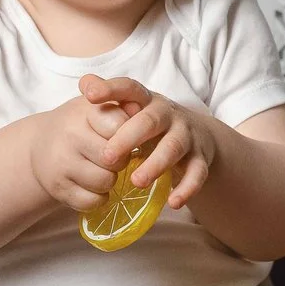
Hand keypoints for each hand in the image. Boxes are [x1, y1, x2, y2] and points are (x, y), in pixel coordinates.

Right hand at [25, 97, 123, 212]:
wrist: (41, 143)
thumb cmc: (80, 123)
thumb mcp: (98, 106)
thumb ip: (121, 105)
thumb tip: (137, 108)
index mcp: (84, 112)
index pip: (120, 126)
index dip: (126, 135)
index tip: (121, 135)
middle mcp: (70, 136)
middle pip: (116, 159)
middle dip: (120, 160)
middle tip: (113, 156)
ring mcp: (61, 164)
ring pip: (105, 181)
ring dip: (110, 180)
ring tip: (102, 170)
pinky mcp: (58, 188)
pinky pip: (92, 201)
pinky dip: (97, 197)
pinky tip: (92, 185)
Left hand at [78, 74, 221, 206]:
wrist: (197, 136)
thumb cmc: (151, 124)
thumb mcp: (133, 109)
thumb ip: (109, 99)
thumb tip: (84, 82)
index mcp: (147, 101)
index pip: (129, 88)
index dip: (110, 90)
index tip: (88, 95)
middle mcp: (168, 114)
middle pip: (150, 121)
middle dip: (128, 137)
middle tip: (107, 157)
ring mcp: (186, 136)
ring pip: (173, 147)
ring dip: (155, 165)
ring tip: (136, 182)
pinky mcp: (200, 158)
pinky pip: (197, 173)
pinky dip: (187, 188)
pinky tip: (173, 203)